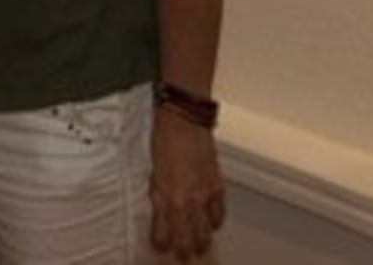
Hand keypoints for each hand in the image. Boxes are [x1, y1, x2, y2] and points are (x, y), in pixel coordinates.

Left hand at [150, 110, 224, 260]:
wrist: (183, 122)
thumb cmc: (164, 140)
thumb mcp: (153, 170)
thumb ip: (159, 191)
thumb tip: (162, 206)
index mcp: (162, 195)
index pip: (162, 231)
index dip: (162, 243)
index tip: (161, 249)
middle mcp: (183, 200)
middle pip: (185, 237)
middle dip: (184, 250)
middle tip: (183, 257)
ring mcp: (202, 195)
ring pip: (204, 231)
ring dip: (202, 241)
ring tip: (200, 249)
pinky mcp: (216, 187)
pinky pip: (218, 213)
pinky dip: (216, 221)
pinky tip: (213, 225)